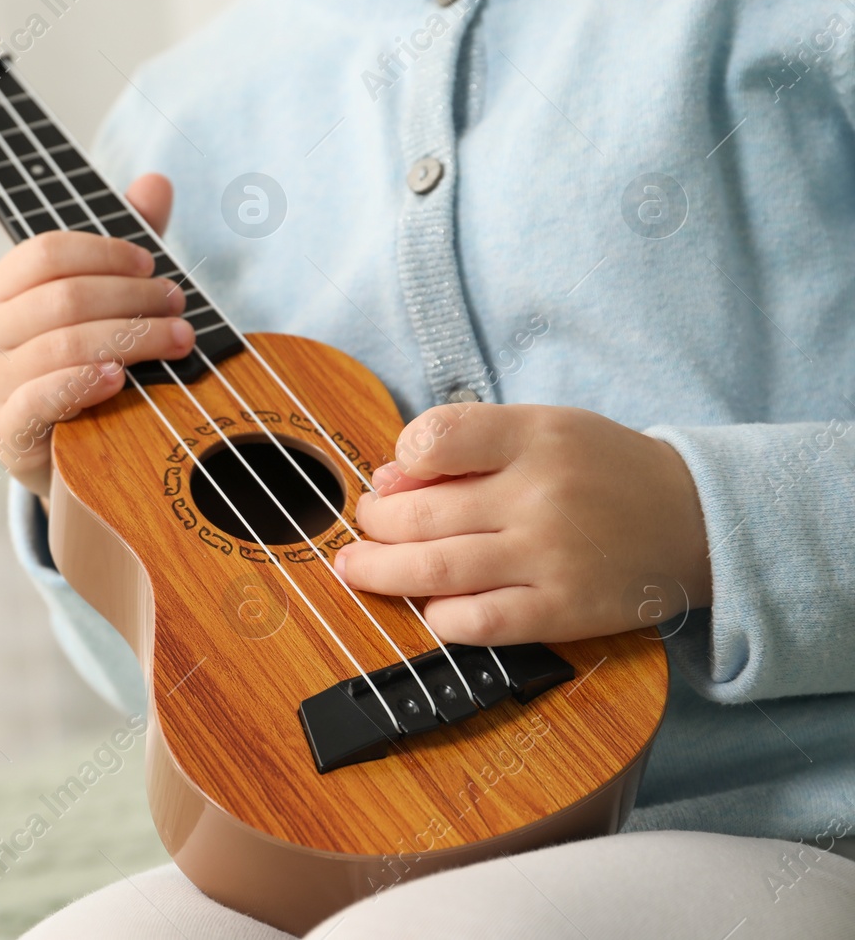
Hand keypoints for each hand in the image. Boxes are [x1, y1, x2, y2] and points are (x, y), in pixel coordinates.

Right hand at [0, 174, 193, 499]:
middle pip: (61, 297)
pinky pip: (42, 396)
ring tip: (176, 340)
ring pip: (61, 343)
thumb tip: (155, 183)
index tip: (152, 264)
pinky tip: (120, 377)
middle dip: (131, 297)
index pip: (43, 254)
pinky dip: (84, 381)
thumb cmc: (81, 376)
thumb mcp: (103, 310)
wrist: (65, 462)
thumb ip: (124, 250)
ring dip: (130, 337)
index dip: (105, 253)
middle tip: (179, 307)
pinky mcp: (4, 430)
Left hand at [335, 403, 712, 644]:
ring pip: (436, 570)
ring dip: (381, 572)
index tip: (395, 474)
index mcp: (534, 437)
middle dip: (374, 524)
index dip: (400, 458)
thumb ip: (466, 444)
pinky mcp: (564, 610)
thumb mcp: (542, 430)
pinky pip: (480, 623)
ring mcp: (551, 556)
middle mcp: (540, 494)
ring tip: (357, 569)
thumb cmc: (602, 470)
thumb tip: (388, 478)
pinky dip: (440, 618)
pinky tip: (430, 607)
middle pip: (420, 514)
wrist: (696, 520)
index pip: (436, 438)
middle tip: (365, 527)